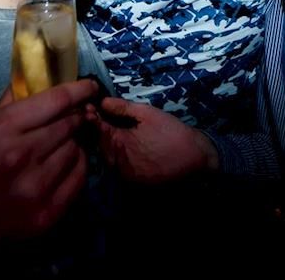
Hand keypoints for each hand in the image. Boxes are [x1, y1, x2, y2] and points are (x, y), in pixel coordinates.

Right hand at [0, 79, 99, 251]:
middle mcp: (22, 155)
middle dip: (76, 117)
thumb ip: (14, 100)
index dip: (80, 90)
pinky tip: (62, 166)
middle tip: (75, 118)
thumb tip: (40, 72)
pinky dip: (76, 167)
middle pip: (70, 123)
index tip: (90, 86)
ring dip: (73, 144)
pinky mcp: (47, 213)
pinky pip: (80, 177)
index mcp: (4, 128)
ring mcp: (36, 187)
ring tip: (57, 148)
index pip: (57, 100)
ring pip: (77, 149)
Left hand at [91, 97, 217, 183]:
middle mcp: (119, 163)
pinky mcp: (136, 182)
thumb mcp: (147, 113)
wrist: (195, 156)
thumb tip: (103, 102)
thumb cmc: (171, 131)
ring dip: (109, 143)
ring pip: (110, 157)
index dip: (93, 117)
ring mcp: (127, 175)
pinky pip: (121, 166)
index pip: (99, 129)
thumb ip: (123, 108)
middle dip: (100, 131)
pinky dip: (119, 155)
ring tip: (111, 129)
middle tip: (98, 116)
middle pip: (102, 145)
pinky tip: (125, 144)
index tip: (89, 108)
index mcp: (120, 145)